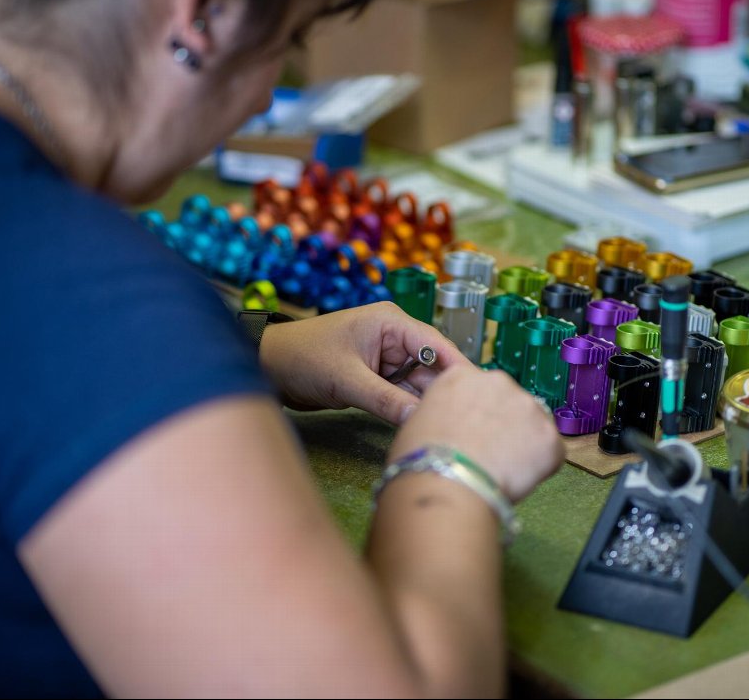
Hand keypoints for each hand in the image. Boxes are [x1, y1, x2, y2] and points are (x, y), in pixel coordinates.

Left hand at [258, 301, 471, 424]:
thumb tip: (419, 419)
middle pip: (432, 366)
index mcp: (390, 322)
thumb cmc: (302, 358)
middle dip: (446, 391)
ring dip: (428, 403)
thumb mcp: (346, 379)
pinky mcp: (378, 378)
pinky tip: (424, 425)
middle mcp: (394, 338)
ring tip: (450, 426)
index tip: (480, 392)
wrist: (268, 367)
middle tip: (467, 418)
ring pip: (420, 384)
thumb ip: (385, 399)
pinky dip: (411, 408)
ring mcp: (387, 359)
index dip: (459, 368)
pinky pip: (404, 394)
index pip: (435, 344)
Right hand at [390, 366, 564, 502]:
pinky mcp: (549, 435)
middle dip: (504, 427)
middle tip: (489, 455)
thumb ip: (444, 413)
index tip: (475, 434)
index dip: (479, 416)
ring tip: (500, 470)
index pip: (479, 391)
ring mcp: (528, 406)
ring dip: (523, 445)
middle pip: (509, 404)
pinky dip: (539, 468)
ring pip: (533, 427)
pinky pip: (550, 453)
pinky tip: (516, 480)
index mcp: (462, 376)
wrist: (446, 482)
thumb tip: (455, 427)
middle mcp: (498, 382)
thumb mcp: (419, 421)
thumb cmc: (423, 459)